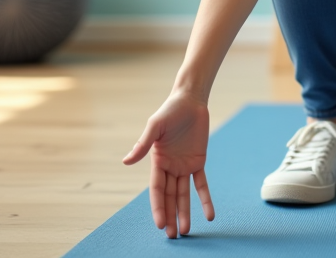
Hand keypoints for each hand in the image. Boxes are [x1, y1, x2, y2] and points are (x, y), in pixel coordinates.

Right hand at [123, 92, 213, 238]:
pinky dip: (205, 199)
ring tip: (185, 230)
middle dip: (170, 215)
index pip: (157, 190)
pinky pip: (201, 183)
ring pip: (184, 194)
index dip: (158, 207)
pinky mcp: (198, 161)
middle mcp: (169, 167)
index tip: (160, 224)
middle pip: (169, 196)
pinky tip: (210, 214)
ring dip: (185, 212)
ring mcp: (184, 166)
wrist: (190, 100)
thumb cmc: (170, 111)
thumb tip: (125, 162)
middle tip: (172, 235)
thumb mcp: (155, 126)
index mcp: (157, 161)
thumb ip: (143, 145)